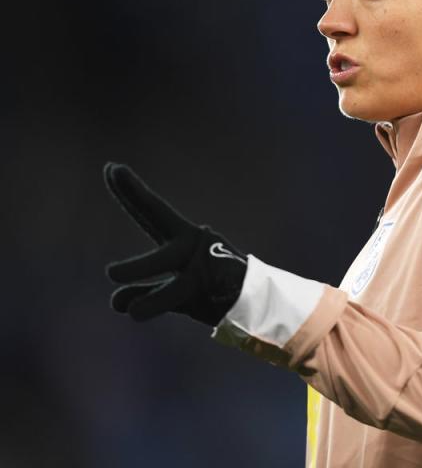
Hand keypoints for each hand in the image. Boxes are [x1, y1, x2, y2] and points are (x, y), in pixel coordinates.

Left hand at [103, 162, 247, 326]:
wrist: (255, 303)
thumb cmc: (212, 293)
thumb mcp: (174, 293)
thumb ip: (145, 291)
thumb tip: (116, 301)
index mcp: (181, 240)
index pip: (150, 213)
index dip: (130, 192)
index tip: (111, 167)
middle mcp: (190, 243)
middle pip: (157, 214)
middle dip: (135, 193)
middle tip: (112, 168)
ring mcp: (200, 260)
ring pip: (163, 259)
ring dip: (136, 267)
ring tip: (110, 272)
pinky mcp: (209, 281)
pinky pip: (171, 294)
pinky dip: (151, 303)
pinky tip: (134, 310)